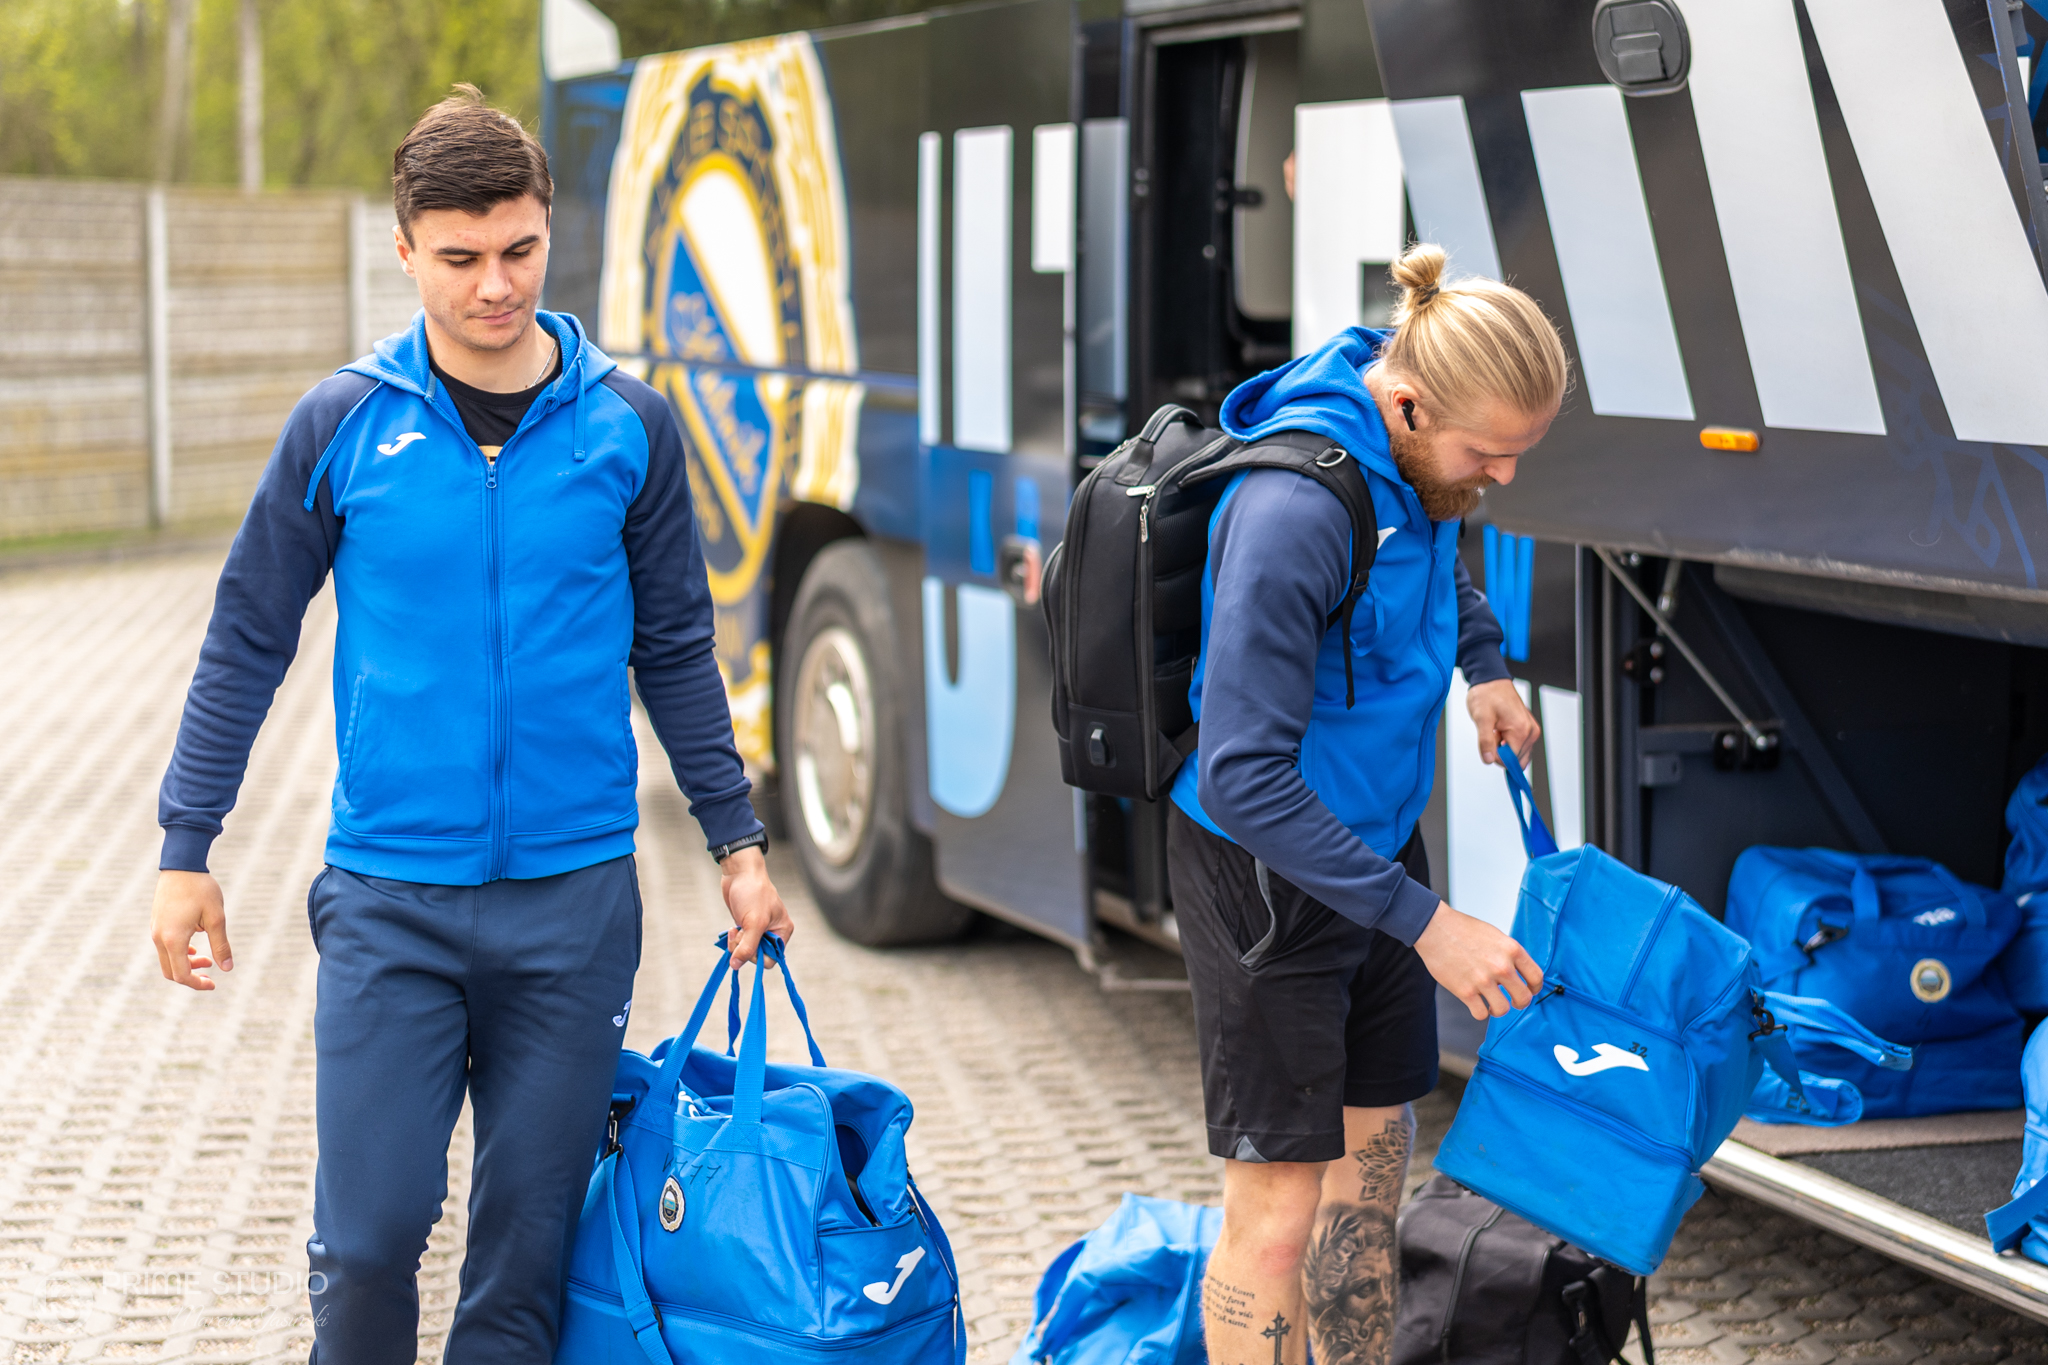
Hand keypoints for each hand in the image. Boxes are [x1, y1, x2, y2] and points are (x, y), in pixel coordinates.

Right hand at [152, 870, 231, 990]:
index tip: (214, 984)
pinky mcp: (156, 923)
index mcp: (173, 939)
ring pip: (166, 960)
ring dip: (185, 965)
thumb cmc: (201, 889)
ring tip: (207, 959)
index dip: (197, 984)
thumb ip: (221, 944)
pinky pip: (164, 948)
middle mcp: (159, 938)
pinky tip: (194, 949)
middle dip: (191, 977)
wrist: (181, 865)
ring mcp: (155, 930)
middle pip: (170, 972)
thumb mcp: (216, 917)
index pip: (181, 974)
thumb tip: (227, 968)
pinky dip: (178, 954)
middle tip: (211, 975)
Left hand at [719, 847, 794, 966]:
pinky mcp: (747, 927)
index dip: (756, 957)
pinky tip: (732, 928)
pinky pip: (740, 943)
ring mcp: (759, 930)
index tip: (746, 945)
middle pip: (757, 956)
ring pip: (746, 950)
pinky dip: (734, 939)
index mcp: (782, 932)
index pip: (771, 959)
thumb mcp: (753, 922)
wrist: (740, 873)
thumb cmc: (753, 893)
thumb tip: (735, 966)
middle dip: (744, 948)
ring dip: (737, 943)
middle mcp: (773, 933)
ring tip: (734, 928)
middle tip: (739, 933)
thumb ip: (747, 947)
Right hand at [1414, 902, 1543, 1020]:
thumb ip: (1509, 954)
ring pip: (1503, 1010)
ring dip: (1498, 1009)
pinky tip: (1476, 1003)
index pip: (1536, 977)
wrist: (1435, 928)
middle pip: (1524, 998)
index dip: (1534, 988)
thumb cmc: (1463, 929)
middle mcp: (1501, 966)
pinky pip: (1481, 1014)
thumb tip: (1519, 973)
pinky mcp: (1465, 991)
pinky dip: (1480, 1012)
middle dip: (1519, 1002)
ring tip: (1491, 1003)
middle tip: (1512, 1000)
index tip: (1529, 990)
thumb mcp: (1495, 935)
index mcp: (1512, 950)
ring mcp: (1483, 980)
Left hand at [1469, 678, 1539, 765]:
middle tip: (1493, 732)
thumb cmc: (1486, 695)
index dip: (1496, 755)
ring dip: (1503, 747)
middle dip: (1500, 751)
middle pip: (1516, 759)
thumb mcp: (1481, 719)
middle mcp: (1531, 732)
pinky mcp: (1529, 730)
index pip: (1511, 760)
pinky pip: (1519, 747)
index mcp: (1522, 730)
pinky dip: (1508, 743)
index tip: (1489, 740)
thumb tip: (1489, 760)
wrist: (1491, 681)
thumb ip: (1485, 741)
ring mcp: (1532, 731)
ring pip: (1518, 754)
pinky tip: (1501, 729)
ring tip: (1497, 729)